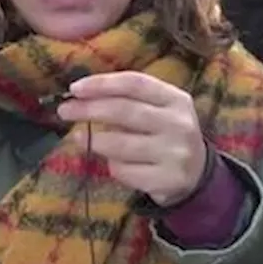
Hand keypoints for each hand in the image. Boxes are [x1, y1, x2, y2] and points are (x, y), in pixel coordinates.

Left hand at [58, 71, 206, 205]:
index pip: (135, 83)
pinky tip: (110, 161)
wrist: (197, 174)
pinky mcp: (165, 180)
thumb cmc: (166, 134)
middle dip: (89, 110)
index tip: (76, 88)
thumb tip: (83, 96)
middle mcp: (178, 124)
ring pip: (120, 144)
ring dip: (93, 140)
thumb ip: (129, 99)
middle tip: (65, 111)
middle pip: (124, 111)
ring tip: (78, 136)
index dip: (102, 83)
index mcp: (176, 99)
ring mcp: (174, 154)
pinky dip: (111, 165)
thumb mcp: (159, 110)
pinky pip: (124, 171)